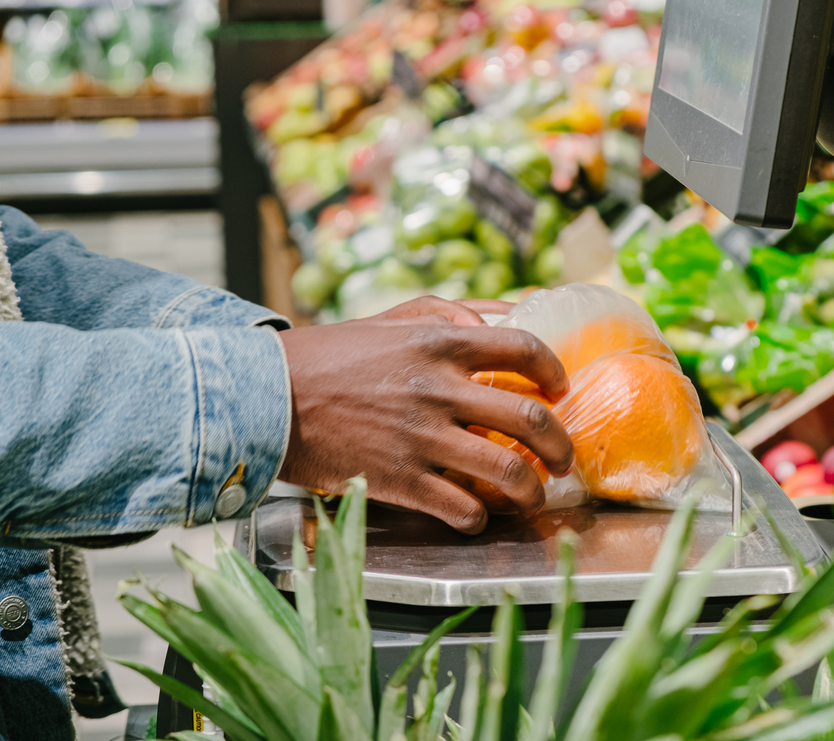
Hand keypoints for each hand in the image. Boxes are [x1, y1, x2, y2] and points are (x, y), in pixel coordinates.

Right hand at [277, 296, 571, 533]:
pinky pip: (462, 508)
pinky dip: (480, 517)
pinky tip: (479, 514)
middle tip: (563, 456)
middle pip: (530, 419)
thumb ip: (447, 314)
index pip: (525, 349)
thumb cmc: (333, 356)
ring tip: (533, 495)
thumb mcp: (392, 319)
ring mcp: (421, 438)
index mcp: (440, 344)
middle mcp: (438, 389)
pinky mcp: (400, 480)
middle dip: (560, 445)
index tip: (561, 387)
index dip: (554, 371)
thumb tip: (502, 317)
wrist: (270, 397)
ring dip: (532, 491)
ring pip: (507, 472)